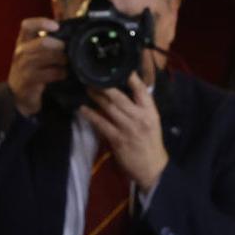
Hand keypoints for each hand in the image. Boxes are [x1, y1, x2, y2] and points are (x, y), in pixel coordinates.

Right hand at [8, 17, 65, 116]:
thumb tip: (57, 0)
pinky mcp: (30, 80)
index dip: (42, 23)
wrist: (19, 93)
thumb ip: (47, 24)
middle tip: (68, 49)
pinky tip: (64, 73)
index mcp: (23, 39)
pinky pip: (49, 74)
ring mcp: (24, 66)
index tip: (56, 26)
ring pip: (46, 59)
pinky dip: (61, 73)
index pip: (27, 25)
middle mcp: (21, 51)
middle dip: (59, 45)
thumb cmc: (31, 65)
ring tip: (68, 61)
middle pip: (42, 43)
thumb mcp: (36, 44)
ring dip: (62, 59)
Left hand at [80, 72, 167, 189]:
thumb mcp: (152, 121)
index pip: (141, 89)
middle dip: (105, 86)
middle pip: (120, 97)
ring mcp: (128, 128)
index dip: (130, 76)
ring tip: (86, 88)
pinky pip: (101, 124)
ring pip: (109, 108)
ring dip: (96, 97)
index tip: (120, 66)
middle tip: (93, 76)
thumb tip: (127, 89)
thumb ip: (141, 106)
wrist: (152, 167)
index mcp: (150, 111)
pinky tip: (82, 109)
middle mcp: (140, 117)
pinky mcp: (117, 140)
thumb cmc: (151, 142)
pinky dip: (90, 115)